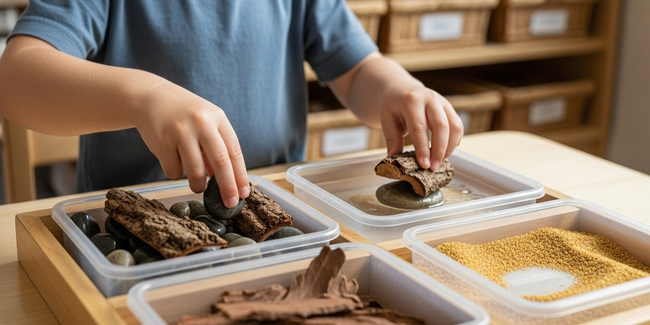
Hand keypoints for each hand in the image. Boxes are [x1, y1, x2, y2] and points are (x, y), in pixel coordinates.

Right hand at [133, 80, 248, 206]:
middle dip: (227, 187)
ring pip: (196, 172)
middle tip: (230, 204)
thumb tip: (226, 182)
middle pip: (220, 162)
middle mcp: (201, 123)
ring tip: (198, 186)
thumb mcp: (206, 122)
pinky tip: (173, 160)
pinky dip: (176, 173)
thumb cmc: (184, 114)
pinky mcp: (162, 142)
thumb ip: (217, 148)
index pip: (234, 151)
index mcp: (217, 117)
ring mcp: (181, 132)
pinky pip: (174, 171)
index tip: (244, 194)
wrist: (150, 97)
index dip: (240, 175)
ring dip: (199, 186)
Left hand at [379, 76, 463, 169]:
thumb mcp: (386, 119)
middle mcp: (430, 99)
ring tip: (438, 162)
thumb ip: (392, 139)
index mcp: (411, 100)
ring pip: (454, 127)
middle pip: (441, 126)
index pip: (419, 127)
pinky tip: (443, 152)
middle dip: (439, 150)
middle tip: (433, 168)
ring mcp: (442, 102)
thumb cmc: (392, 106)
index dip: (423, 148)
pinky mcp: (449, 108)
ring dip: (449, 148)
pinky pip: (457, 126)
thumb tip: (392, 160)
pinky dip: (453, 142)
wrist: (400, 88)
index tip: (424, 165)